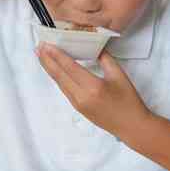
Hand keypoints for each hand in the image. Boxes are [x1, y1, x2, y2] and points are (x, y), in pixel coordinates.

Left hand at [36, 43, 150, 137]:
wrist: (131, 126)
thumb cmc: (128, 101)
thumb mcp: (119, 75)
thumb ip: (105, 59)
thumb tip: (95, 46)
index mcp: (93, 87)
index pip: (69, 67)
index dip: (56, 55)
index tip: (46, 44)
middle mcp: (81, 96)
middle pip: (59, 76)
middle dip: (47, 61)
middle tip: (38, 47)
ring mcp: (78, 104)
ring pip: (60, 83)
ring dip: (50, 69)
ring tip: (42, 56)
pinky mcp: (78, 108)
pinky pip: (65, 90)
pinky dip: (58, 78)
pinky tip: (55, 71)